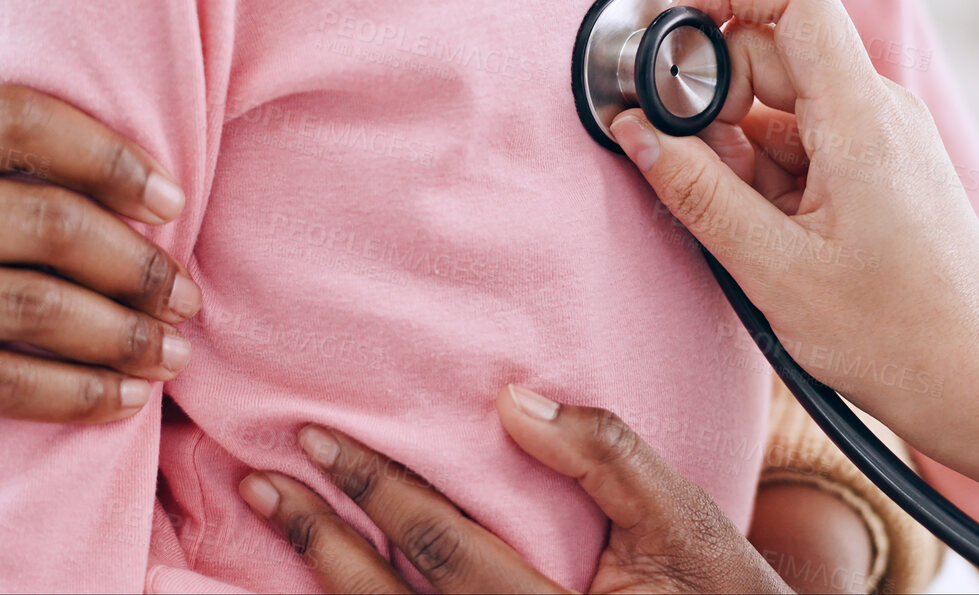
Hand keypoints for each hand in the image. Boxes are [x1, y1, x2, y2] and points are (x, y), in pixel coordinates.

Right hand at [0, 0, 199, 461]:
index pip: (14, 116)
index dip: (108, 155)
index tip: (178, 198)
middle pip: (34, 224)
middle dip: (133, 264)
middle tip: (192, 294)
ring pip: (23, 311)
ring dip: (120, 336)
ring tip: (176, 349)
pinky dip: (77, 395)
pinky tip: (127, 397)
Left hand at [239, 385, 788, 593]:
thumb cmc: (720, 594)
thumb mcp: (687, 523)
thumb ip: (609, 459)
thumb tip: (512, 402)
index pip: (442, 551)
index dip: (376, 491)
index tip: (315, 437)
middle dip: (315, 539)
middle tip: (258, 478)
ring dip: (321, 578)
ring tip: (272, 518)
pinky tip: (319, 575)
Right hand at [606, 0, 978, 541]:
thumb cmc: (896, 338)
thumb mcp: (773, 270)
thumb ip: (696, 192)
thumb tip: (634, 131)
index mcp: (860, 116)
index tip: (669, 37)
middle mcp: (879, 109)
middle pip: (772, 52)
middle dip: (711, 99)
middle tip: (685, 171)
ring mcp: (884, 136)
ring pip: (781, 105)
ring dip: (737, 150)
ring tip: (744, 233)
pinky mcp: (882, 167)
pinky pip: (804, 141)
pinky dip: (766, 176)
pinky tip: (768, 238)